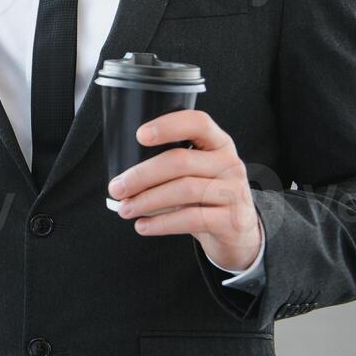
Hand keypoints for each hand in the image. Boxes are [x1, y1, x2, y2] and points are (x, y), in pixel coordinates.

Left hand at [107, 110, 262, 271]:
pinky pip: (191, 218)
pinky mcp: (231, 220)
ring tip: (125, 209)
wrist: (238, 232)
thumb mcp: (196, 173)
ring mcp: (233, 192)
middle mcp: (229, 163)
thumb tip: (124, 178)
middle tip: (117, 188)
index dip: (169, 125)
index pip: (198, 123)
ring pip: (183, 190)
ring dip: (147, 200)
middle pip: (181, 161)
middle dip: (142, 175)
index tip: (140, 135)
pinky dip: (161, 223)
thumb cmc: (207, 196)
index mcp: (218, 143)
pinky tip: (143, 226)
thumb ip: (170, 166)